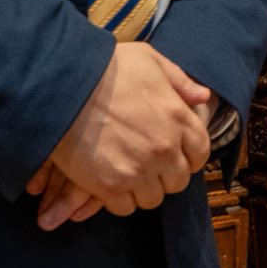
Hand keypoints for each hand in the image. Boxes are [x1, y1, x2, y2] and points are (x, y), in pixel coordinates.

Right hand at [35, 43, 210, 229]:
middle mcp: (163, 148)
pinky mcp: (109, 186)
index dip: (189, 155)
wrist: (63, 86)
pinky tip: (111, 183)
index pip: (200, 152)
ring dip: (144, 189)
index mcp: (178, 117)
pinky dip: (120, 200)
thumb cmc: (106, 68)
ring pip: (153, 198)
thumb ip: (180, 80)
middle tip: (149, 164)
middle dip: (166, 174)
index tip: (176, 153)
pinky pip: (125, 208)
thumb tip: (203, 96)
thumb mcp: (149, 59)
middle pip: (178, 180)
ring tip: (129, 174)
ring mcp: (138, 170)